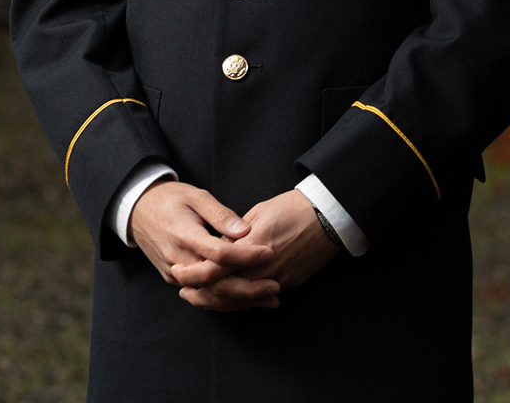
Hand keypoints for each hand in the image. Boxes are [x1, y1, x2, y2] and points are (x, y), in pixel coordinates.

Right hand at [129, 181, 278, 309]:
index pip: (219, 253)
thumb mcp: (197, 197)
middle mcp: (177, 260)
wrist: (137, 210)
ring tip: (268, 299)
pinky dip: (223, 298)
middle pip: (215, 283)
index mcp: (184, 236)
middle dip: (247, 289)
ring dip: (239, 300)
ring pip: (209, 294)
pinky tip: (246, 298)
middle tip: (275, 287)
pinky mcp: (172, 279)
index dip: (246, 255)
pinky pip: (200, 293)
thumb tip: (246, 230)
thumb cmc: (170, 199)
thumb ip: (221, 215)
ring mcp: (173, 273)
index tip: (270, 252)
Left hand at [183, 189, 341, 309]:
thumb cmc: (294, 207)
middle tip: (186, 292)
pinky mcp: (290, 282)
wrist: (329, 215)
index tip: (180, 273)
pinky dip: (244, 300)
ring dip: (220, 302)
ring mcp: (278, 277)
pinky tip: (233, 298)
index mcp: (251, 246)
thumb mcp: (259, 212)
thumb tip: (220, 244)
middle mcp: (263, 267)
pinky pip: (261, 297)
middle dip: (202, 295)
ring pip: (242, 300)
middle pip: (225, 291)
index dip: (194, 274)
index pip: (215, 268)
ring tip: (203, 298)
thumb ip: (236, 232)